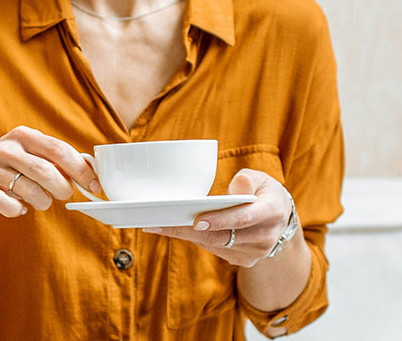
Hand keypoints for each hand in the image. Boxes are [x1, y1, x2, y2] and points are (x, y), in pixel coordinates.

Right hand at [0, 126, 100, 217]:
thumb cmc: (6, 170)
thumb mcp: (28, 156)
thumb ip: (55, 160)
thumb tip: (90, 170)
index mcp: (22, 136)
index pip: (58, 149)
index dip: (80, 169)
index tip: (94, 185)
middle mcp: (5, 149)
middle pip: (44, 170)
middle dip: (62, 188)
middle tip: (64, 195)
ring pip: (29, 189)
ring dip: (42, 202)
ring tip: (41, 202)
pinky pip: (8, 205)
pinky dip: (18, 210)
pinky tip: (18, 208)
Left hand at [143, 169, 294, 267]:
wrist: (281, 219)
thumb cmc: (264, 193)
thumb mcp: (261, 179)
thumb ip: (248, 179)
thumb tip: (238, 184)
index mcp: (272, 212)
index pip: (242, 218)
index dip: (219, 220)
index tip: (196, 221)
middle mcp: (266, 237)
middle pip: (221, 236)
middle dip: (187, 230)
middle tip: (159, 223)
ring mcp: (256, 252)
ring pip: (214, 244)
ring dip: (185, 235)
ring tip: (158, 225)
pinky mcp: (244, 260)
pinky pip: (215, 250)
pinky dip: (195, 239)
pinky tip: (175, 230)